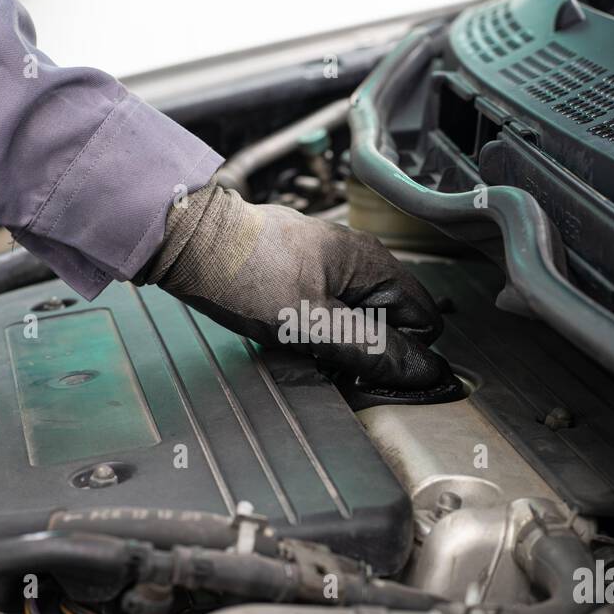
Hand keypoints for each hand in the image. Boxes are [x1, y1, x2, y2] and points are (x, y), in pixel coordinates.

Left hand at [141, 182, 449, 388]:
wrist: (189, 242)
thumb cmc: (245, 275)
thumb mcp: (313, 324)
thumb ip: (372, 350)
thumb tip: (425, 371)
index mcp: (374, 263)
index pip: (424, 322)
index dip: (402, 353)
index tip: (365, 369)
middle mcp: (360, 258)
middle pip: (391, 322)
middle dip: (367, 349)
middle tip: (325, 357)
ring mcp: (332, 262)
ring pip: (359, 318)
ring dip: (339, 342)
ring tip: (302, 342)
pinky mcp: (306, 269)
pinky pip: (331, 310)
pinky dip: (317, 328)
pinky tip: (288, 330)